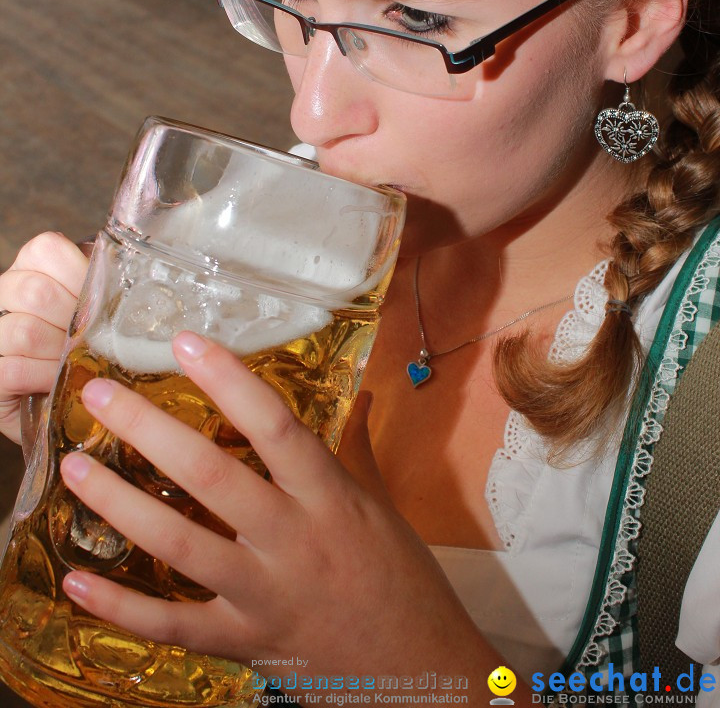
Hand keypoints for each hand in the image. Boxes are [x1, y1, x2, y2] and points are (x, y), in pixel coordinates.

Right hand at [0, 232, 88, 442]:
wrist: (65, 405)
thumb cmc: (84, 349)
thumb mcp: (97, 311)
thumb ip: (106, 287)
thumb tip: (138, 270)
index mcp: (33, 267)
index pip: (47, 248)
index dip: (78, 274)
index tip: (99, 302)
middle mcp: (5, 292)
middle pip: (36, 292)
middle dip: (74, 321)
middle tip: (91, 339)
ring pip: (25, 331)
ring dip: (60, 353)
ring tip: (76, 362)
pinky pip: (14, 370)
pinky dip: (43, 378)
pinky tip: (56, 381)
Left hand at [58, 332, 486, 698]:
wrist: (419, 670)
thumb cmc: (401, 577)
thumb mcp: (383, 504)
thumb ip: (358, 445)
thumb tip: (365, 390)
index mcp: (330, 497)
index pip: (275, 425)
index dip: (229, 381)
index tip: (185, 341)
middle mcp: (292, 539)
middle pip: (211, 477)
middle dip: (149, 431)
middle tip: (98, 396)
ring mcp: (262, 595)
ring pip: (179, 545)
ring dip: (120, 505)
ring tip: (74, 468)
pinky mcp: (241, 642)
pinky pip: (172, 625)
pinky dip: (121, 606)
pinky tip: (77, 580)